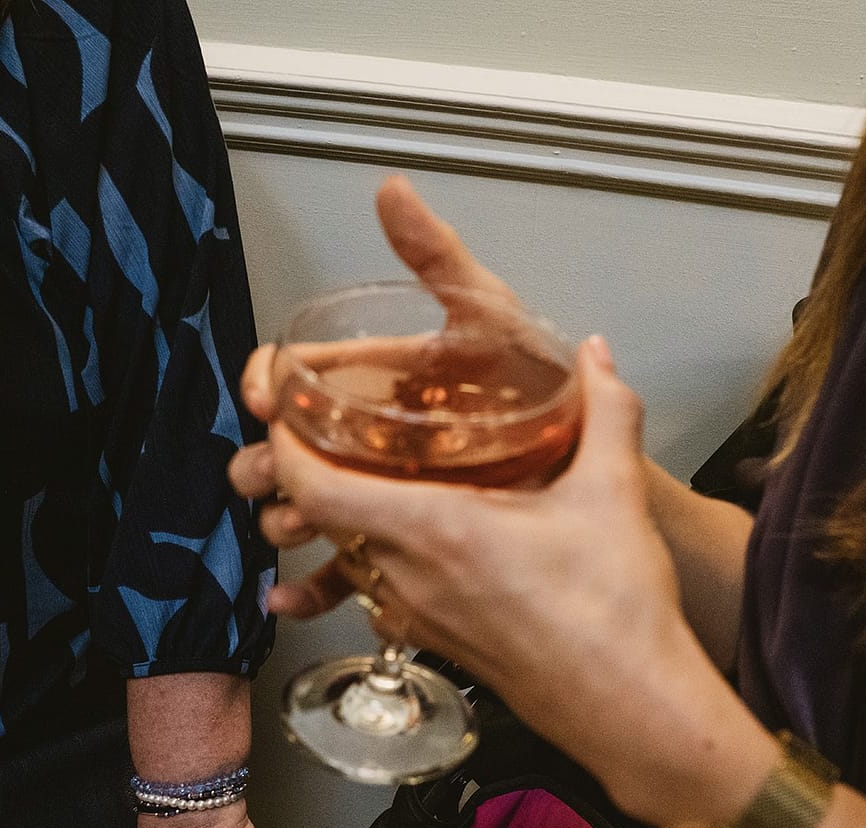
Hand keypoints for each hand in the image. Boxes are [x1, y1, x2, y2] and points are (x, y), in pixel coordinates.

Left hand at [235, 330, 776, 827]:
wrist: (627, 709)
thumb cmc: (616, 614)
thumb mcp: (614, 495)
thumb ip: (606, 412)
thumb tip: (595, 355)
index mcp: (436, 530)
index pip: (315, 486)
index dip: (283, 444)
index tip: (283, 408)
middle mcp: (409, 576)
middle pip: (317, 515)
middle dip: (303, 468)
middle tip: (315, 424)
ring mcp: (413, 614)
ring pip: (343, 553)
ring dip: (335, 515)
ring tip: (353, 470)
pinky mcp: (429, 640)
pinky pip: (374, 592)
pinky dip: (369, 560)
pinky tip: (398, 543)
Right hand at [237, 174, 522, 615]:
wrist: (607, 485)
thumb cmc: (551, 395)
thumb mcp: (494, 319)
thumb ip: (440, 258)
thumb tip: (391, 191)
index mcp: (396, 381)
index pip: (315, 374)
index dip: (277, 383)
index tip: (263, 397)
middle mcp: (387, 439)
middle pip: (303, 447)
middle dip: (269, 460)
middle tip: (258, 471)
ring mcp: (397, 497)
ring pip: (316, 510)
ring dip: (286, 520)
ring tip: (283, 528)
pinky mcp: (412, 551)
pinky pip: (355, 572)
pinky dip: (315, 588)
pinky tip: (293, 598)